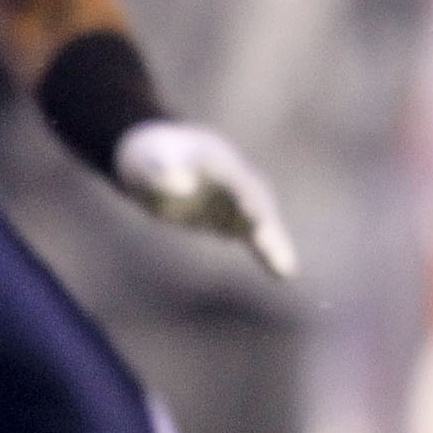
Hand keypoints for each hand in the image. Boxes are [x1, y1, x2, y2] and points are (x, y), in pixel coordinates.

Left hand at [112, 121, 295, 278]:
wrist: (159, 163)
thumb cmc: (150, 157)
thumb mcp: (147, 161)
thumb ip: (160, 170)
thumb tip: (181, 185)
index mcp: (217, 159)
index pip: (234, 177)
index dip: (242, 193)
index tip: (248, 209)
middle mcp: (236, 180)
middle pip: (257, 201)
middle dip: (264, 221)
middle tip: (267, 240)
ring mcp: (238, 200)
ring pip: (263, 222)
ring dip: (275, 243)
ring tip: (286, 270)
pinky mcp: (235, 219)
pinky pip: (255, 238)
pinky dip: (269, 253)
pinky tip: (282, 274)